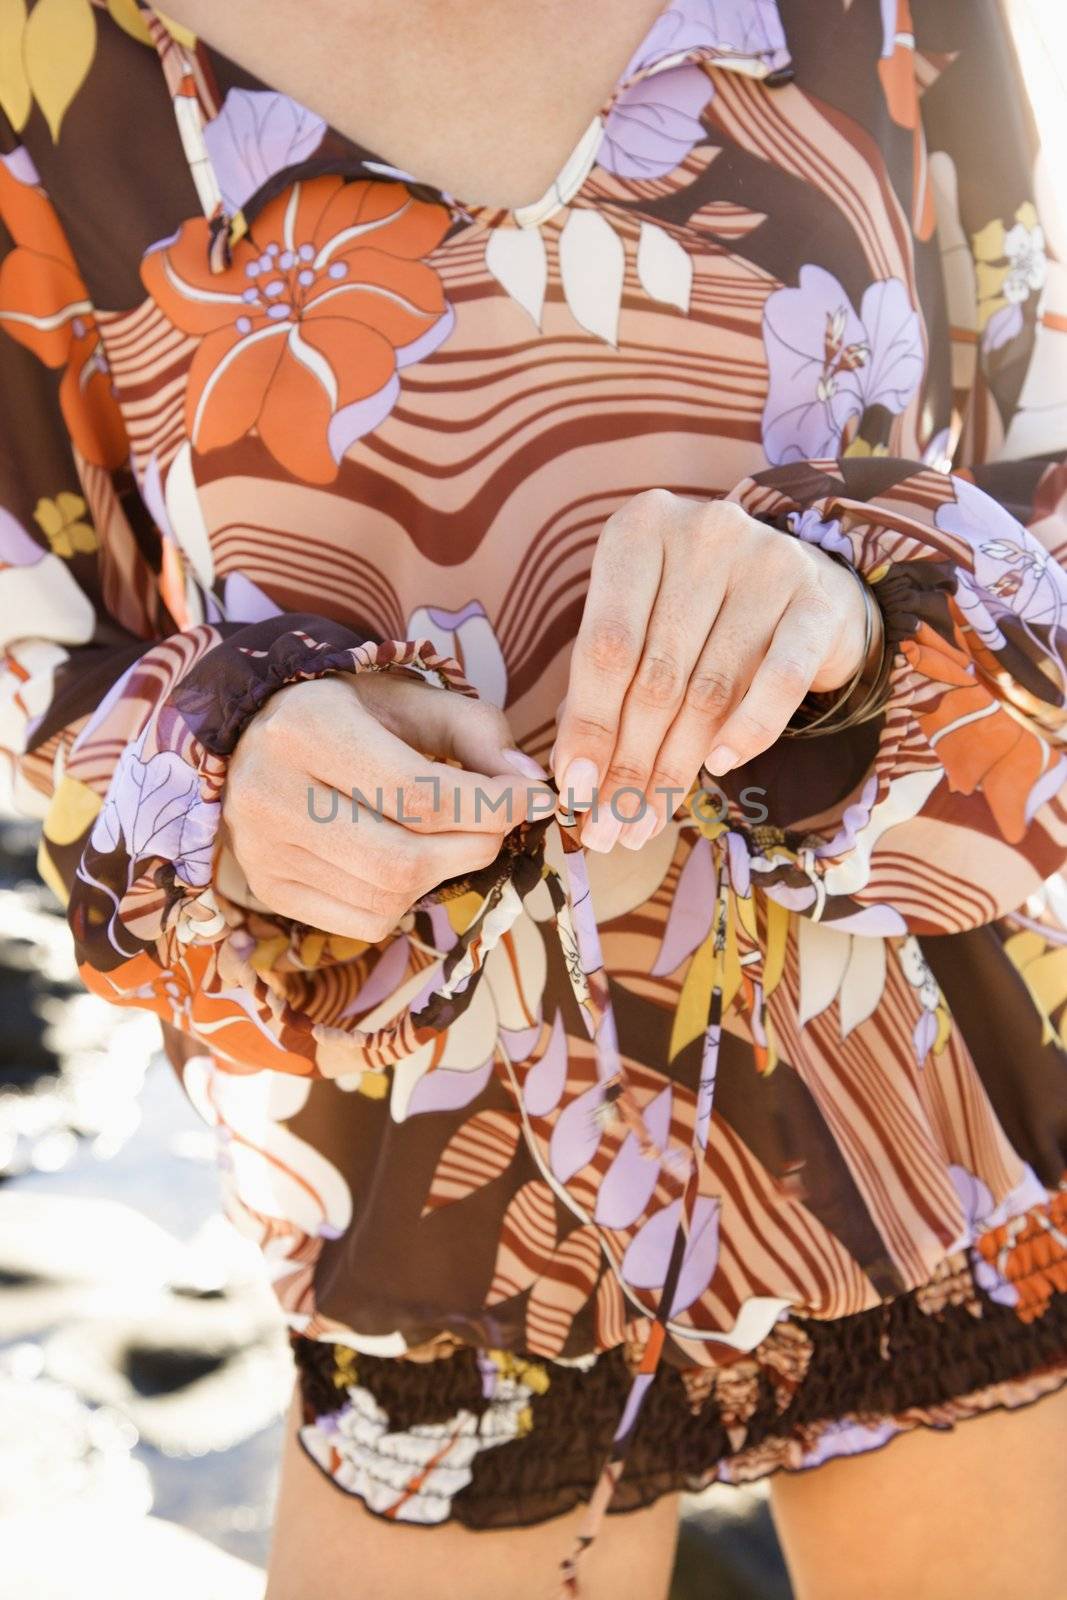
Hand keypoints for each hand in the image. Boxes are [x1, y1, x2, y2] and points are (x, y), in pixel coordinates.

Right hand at [223, 671, 552, 940]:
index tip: (535, 801)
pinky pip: (364, 922)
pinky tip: (410, 863)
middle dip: (473, 848)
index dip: (491, 807)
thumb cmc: (345, 712)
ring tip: (455, 840)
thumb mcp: (408, 699)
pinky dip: (407, 901)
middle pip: (402, 859)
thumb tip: (529, 786)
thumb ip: (475, 732)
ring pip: (387, 898)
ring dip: (445, 875)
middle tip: (499, 827)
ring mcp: (263, 850)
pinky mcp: (269, 888)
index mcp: (307, 727)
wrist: (254, 735)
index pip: (418, 793)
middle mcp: (271, 793)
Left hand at [551, 490, 877, 851]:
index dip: (589, 727)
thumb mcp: (638, 629)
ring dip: (676, 769)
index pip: (606, 647)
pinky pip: (777, 683)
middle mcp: (704, 534)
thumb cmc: (697, 613)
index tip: (574, 791)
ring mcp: (766, 562)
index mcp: (640, 530)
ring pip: (709, 691)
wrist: (804, 585)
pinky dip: (747, 731)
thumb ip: (600, 688)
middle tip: (609, 825)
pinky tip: (720, 764)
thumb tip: (574, 775)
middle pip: (656, 676)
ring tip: (647, 820)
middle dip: (628, 764)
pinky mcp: (817, 601)